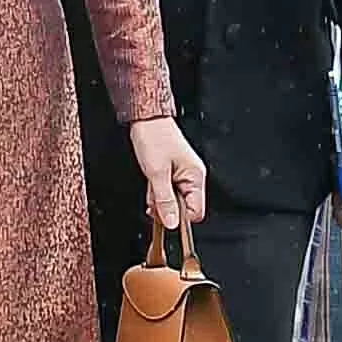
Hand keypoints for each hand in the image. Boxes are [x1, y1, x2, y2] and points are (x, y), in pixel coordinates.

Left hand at [129, 113, 209, 228]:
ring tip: (152, 183)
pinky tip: (151, 182)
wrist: (146, 119)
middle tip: (154, 197)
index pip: (195, 212)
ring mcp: (183, 174)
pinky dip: (157, 190)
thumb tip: (172, 223)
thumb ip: (164, 200)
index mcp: (195, 177)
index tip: (164, 216)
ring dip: (159, 198)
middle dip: (166, 206)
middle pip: (184, 207)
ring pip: (173, 200)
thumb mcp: (157, 173)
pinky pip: (168, 190)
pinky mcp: (174, 172)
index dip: (179, 217)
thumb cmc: (154, 138)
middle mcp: (193, 177)